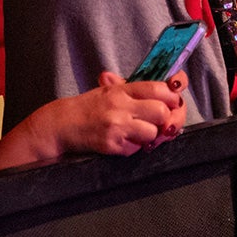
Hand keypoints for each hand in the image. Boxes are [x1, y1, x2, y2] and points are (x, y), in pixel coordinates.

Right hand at [49, 71, 185, 156]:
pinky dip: (133, 147)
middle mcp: (120, 106)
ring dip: (149, 136)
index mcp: (122, 89)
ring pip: (152, 133)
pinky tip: (122, 141)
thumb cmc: (88, 107)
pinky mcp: (111, 145)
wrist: (61, 124)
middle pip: (161, 112)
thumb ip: (134, 89)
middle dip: (164, 119)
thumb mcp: (109, 90)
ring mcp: (116, 126)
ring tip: (137, 133)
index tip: (174, 102)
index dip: (173, 96)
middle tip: (157, 122)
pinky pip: (135, 149)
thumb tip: (168, 87)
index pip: (159, 89)